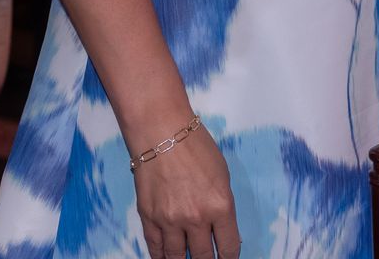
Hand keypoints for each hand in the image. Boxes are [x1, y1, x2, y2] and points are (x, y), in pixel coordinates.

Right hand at [132, 124, 239, 257]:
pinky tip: (167, 258)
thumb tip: (219, 228)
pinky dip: (162, 257)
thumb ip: (221, 204)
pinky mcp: (148, 219)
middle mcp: (196, 219)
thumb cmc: (197, 147)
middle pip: (203, 257)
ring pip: (177, 258)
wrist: (160, 133)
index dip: (229, 258)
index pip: (228, 247)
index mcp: (220, 206)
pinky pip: (155, 249)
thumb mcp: (222, 176)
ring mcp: (169, 222)